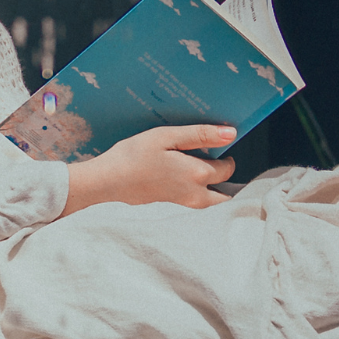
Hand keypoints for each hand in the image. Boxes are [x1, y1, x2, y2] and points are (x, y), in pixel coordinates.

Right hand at [62, 124, 238, 215]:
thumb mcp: (167, 137)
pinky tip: (182, 170)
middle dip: (225, 176)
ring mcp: (184, 202)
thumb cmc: (134, 156)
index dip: (226, 154)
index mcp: (198, 175)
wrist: (107, 181)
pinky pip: (196, 200)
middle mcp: (196, 194)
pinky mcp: (172, 204)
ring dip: (214, 186)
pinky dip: (198, 189)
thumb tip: (231, 133)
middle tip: (214, 157)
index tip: (217, 142)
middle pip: (225, 191)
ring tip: (200, 164)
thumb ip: (201, 135)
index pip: (228, 168)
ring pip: (211, 199)